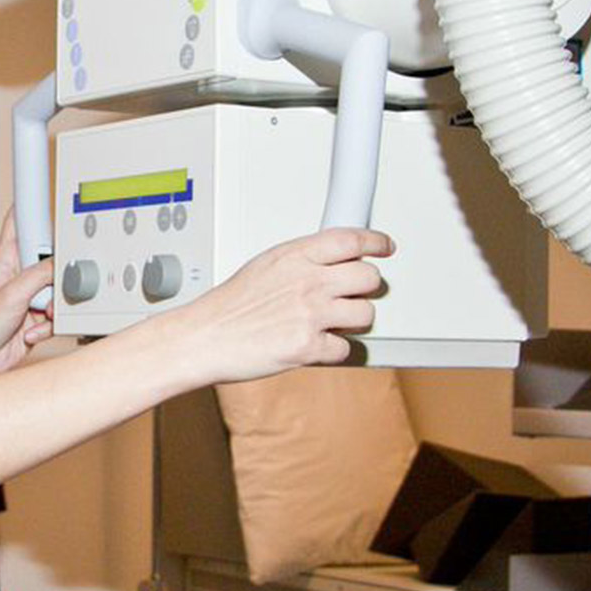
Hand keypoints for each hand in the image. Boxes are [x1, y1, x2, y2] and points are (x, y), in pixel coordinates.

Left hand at [0, 209, 55, 389]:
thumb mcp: (9, 296)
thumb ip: (39, 275)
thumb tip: (61, 263)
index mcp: (5, 259)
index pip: (19, 222)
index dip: (31, 203)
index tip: (43, 182)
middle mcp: (20, 275)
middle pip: (52, 257)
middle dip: (56, 274)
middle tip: (48, 287)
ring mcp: (32, 296)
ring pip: (60, 288)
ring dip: (53, 306)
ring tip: (36, 317)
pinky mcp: (41, 317)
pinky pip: (59, 314)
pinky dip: (49, 325)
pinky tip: (31, 332)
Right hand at [167, 228, 392, 384]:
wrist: (205, 337)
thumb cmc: (229, 305)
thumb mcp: (265, 265)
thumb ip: (300, 261)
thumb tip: (330, 262)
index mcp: (295, 256)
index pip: (351, 240)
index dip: (375, 242)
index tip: (385, 246)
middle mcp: (308, 282)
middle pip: (369, 277)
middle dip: (366, 288)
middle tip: (354, 293)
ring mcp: (311, 314)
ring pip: (366, 314)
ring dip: (354, 321)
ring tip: (334, 322)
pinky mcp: (309, 347)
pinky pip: (345, 349)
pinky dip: (334, 350)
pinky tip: (316, 345)